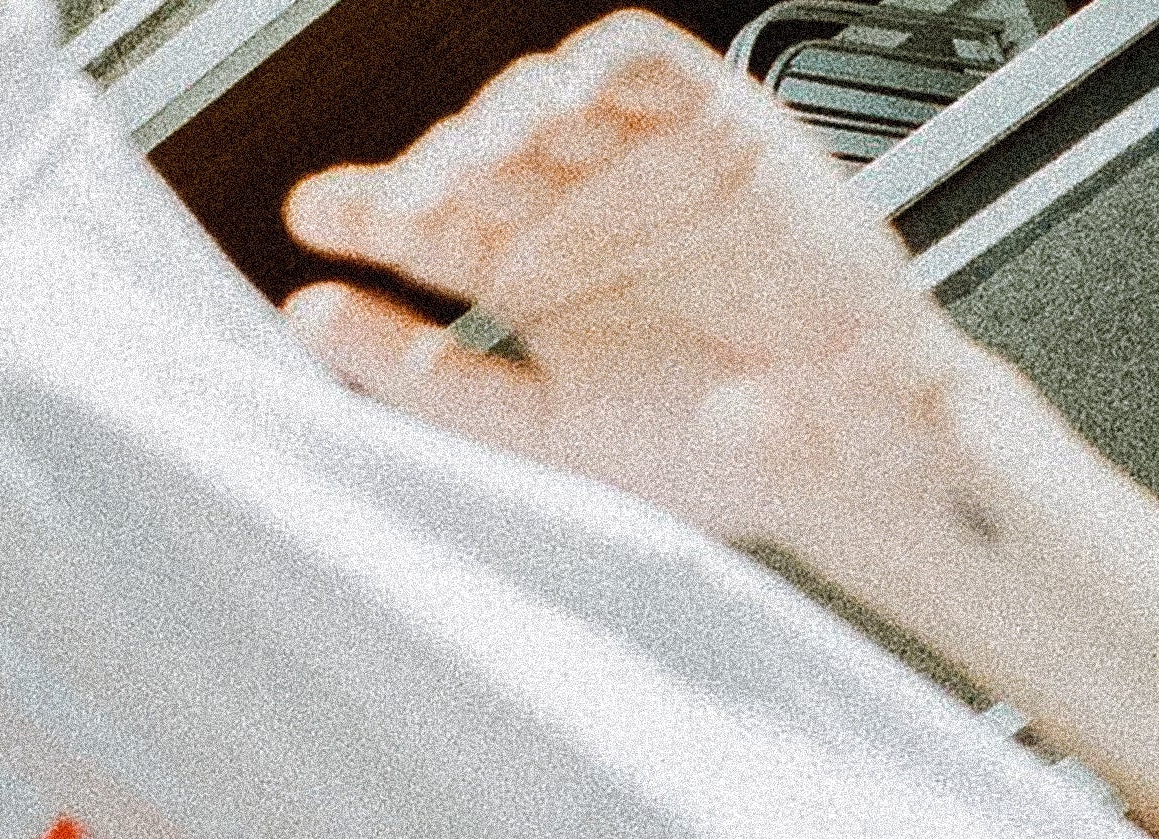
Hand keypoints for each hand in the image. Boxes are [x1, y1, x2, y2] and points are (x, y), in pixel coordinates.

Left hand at [279, 12, 959, 543]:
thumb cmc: (717, 457)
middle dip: (432, 170)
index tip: (317, 214)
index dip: (364, 208)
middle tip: (414, 205)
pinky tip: (559, 105)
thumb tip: (310, 320)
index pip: (424, 225)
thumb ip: (422, 375)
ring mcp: (642, 162)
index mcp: (530, 280)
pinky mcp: (715, 121)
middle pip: (472, 153)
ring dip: (500, 118)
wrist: (849, 449)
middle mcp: (577, 211)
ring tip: (481, 167)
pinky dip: (594, 67)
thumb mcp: (541, 428)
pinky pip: (641, 61)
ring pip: (542, 96)